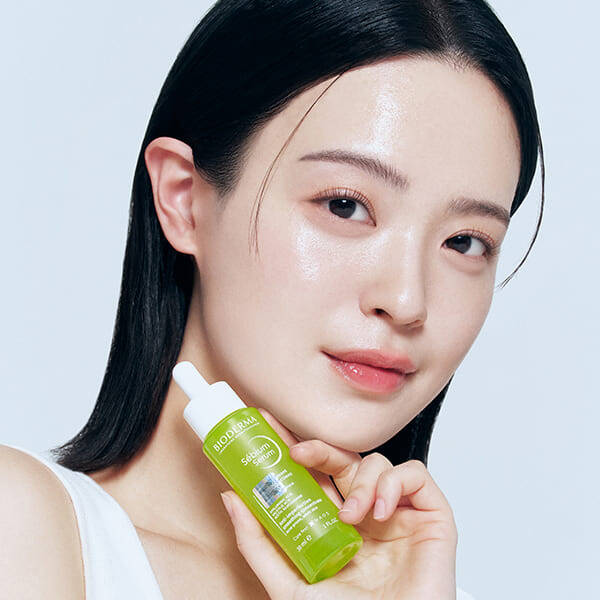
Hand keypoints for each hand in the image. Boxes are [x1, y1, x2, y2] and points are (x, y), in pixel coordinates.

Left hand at [219, 408, 458, 598]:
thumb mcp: (289, 584)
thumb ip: (259, 544)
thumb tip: (231, 499)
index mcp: (336, 526)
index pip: (314, 477)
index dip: (295, 450)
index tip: (270, 429)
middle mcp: (365, 515)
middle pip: (343, 461)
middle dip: (320, 449)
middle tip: (299, 452)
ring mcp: (398, 513)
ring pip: (377, 464)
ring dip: (359, 482)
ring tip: (351, 516)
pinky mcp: (431, 516)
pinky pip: (415, 474)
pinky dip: (395, 483)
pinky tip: (382, 511)